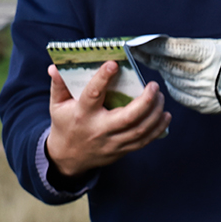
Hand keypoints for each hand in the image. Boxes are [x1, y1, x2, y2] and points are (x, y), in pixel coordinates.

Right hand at [45, 63, 168, 174]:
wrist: (68, 157)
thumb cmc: (66, 124)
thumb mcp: (57, 105)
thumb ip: (59, 85)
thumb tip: (55, 67)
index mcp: (82, 114)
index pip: (93, 95)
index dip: (103, 79)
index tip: (114, 64)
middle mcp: (99, 129)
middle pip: (127, 118)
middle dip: (145, 101)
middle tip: (154, 86)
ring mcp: (112, 142)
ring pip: (140, 130)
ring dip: (155, 113)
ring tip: (160, 97)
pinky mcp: (122, 150)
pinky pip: (145, 141)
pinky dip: (158, 128)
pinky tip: (165, 115)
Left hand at [136, 37, 220, 113]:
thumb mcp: (213, 45)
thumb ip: (188, 47)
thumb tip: (160, 45)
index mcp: (208, 55)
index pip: (172, 49)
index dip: (152, 46)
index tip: (137, 43)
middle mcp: (204, 74)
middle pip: (168, 66)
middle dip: (151, 58)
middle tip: (139, 53)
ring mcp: (202, 91)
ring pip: (171, 80)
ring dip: (163, 72)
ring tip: (160, 64)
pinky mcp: (201, 104)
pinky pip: (178, 94)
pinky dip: (173, 85)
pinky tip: (175, 79)